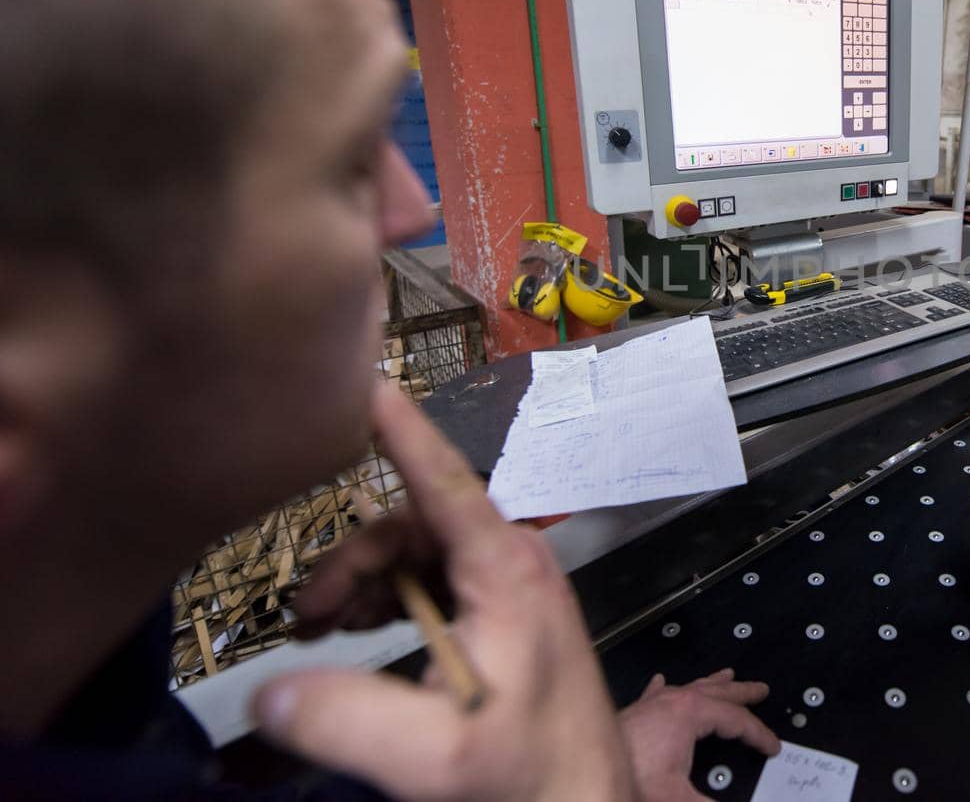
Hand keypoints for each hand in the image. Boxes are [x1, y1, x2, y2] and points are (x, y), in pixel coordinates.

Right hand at [253, 382, 633, 801]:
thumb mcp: (435, 756)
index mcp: (505, 569)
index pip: (443, 478)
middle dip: (353, 561)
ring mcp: (510, 591)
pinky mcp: (504, 620)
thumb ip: (349, 720)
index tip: (364, 380)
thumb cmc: (530, 774)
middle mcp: (511, 564)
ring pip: (418, 557)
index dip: (400, 429)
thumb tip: (267, 691)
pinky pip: (433, 586)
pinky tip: (362, 639)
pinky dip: (389, 603)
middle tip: (307, 621)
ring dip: (365, 585)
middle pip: (412, 525)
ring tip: (323, 632)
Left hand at [617, 669, 780, 800]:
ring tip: (728, 674)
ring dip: (713, 683)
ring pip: (691, 686)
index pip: (736, 720)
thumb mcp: (676, 797)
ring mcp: (653, 703)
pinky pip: (657, 692)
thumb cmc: (632, 778)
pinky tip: (661, 680)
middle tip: (762, 689)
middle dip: (742, 692)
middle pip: (717, 692)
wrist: (584, 770)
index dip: (759, 734)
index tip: (773, 748)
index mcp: (690, 713)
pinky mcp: (635, 712)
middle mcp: (674, 700)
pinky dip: (666, 686)